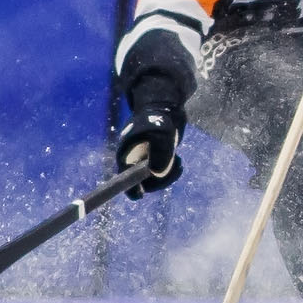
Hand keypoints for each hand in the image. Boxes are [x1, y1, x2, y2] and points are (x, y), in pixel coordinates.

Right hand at [117, 76, 185, 197]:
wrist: (165, 107)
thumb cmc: (158, 119)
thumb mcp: (160, 134)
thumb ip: (159, 153)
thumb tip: (156, 173)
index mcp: (126, 154)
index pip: (123, 178)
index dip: (130, 188)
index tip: (140, 194)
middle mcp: (133, 160)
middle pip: (142, 182)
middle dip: (159, 179)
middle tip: (176, 167)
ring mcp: (144, 160)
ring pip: (154, 179)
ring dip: (168, 175)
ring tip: (179, 162)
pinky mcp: (155, 159)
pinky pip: (161, 173)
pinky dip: (170, 171)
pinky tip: (179, 161)